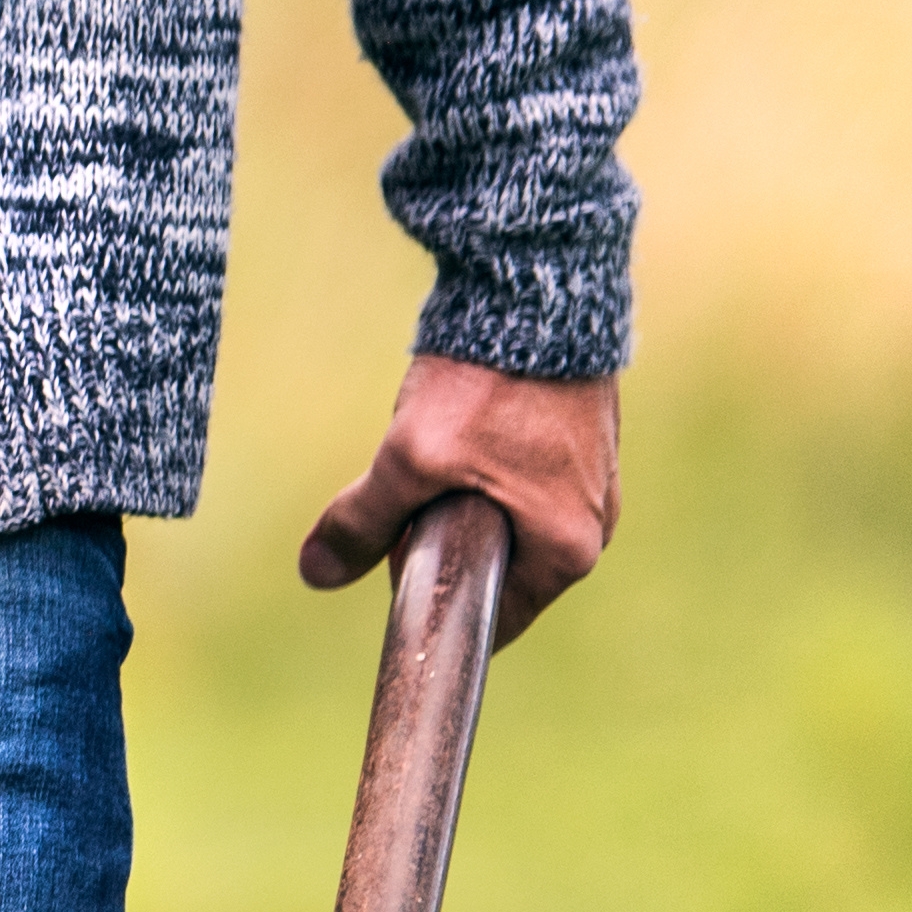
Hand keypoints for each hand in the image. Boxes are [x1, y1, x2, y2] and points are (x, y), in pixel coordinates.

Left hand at [303, 356, 618, 643]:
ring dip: (462, 503)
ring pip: (507, 521)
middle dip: (446, 548)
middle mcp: (596, 523)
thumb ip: (361, 524)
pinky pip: (523, 479)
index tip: (399, 570)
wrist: (537, 290)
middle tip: (410, 503)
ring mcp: (596, 480)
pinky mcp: (584, 440)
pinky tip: (464, 428)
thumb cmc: (486, 386)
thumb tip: (315, 574)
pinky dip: (485, 468)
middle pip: (498, 570)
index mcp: (568, 552)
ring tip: (437, 456)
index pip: (496, 622)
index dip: (437, 604)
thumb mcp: (408, 462)